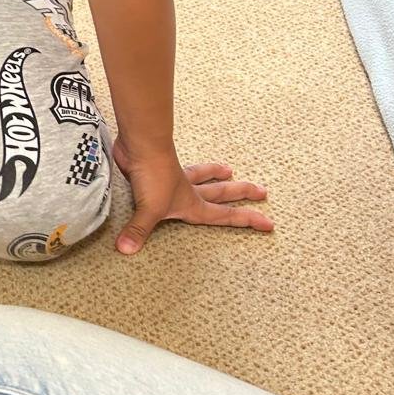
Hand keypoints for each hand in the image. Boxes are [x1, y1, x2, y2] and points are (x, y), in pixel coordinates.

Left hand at [112, 137, 272, 255]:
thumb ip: (139, 230)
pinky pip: (179, 169)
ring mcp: (175, 177)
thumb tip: (126, 250)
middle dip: (241, 193)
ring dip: (216, 174)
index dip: (247, 220)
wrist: (140, 144)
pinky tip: (181, 167)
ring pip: (202, 176)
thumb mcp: (148, 208)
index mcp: (192, 203)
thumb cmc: (151, 175)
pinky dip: (185, 168)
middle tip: (262, 191)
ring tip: (228, 171)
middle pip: (221, 192)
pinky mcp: (160, 168)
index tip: (268, 223)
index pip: (225, 216)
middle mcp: (188, 190)